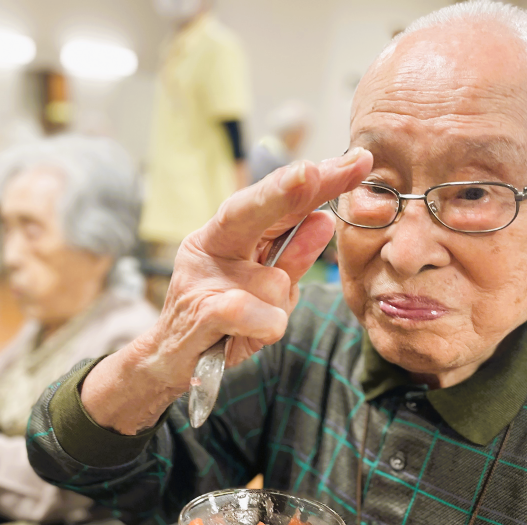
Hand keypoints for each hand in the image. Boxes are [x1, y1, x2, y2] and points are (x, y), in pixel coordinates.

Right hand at [82, 149, 373, 433]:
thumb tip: (324, 220)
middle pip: (253, 209)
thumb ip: (293, 257)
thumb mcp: (268, 289)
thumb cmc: (222, 323)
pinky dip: (267, 327)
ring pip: (273, 281)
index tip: (356, 161)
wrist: (170, 362)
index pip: (273, 201)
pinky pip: (259, 314)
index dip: (313, 181)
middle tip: (331, 167)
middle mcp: (210, 247)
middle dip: (293, 189)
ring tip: (251, 325)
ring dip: (279, 308)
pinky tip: (247, 336)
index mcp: (226, 235)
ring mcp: (202, 278)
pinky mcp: (201, 312)